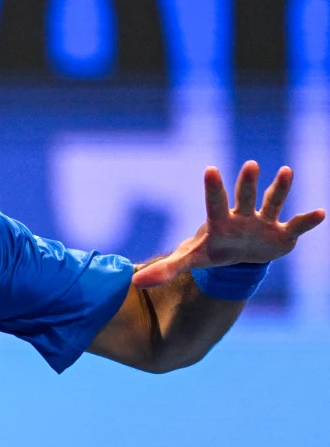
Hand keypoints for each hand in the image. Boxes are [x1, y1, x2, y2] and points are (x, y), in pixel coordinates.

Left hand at [133, 161, 325, 288]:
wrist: (238, 257)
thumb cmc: (212, 252)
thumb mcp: (190, 260)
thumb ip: (165, 269)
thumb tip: (135, 282)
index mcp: (219, 222)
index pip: (214, 203)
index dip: (213, 188)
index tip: (211, 168)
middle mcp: (242, 217)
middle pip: (244, 198)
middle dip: (247, 184)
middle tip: (250, 164)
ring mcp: (263, 223)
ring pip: (272, 204)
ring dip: (279, 189)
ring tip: (285, 171)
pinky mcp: (282, 234)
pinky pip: (297, 226)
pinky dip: (308, 221)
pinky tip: (320, 213)